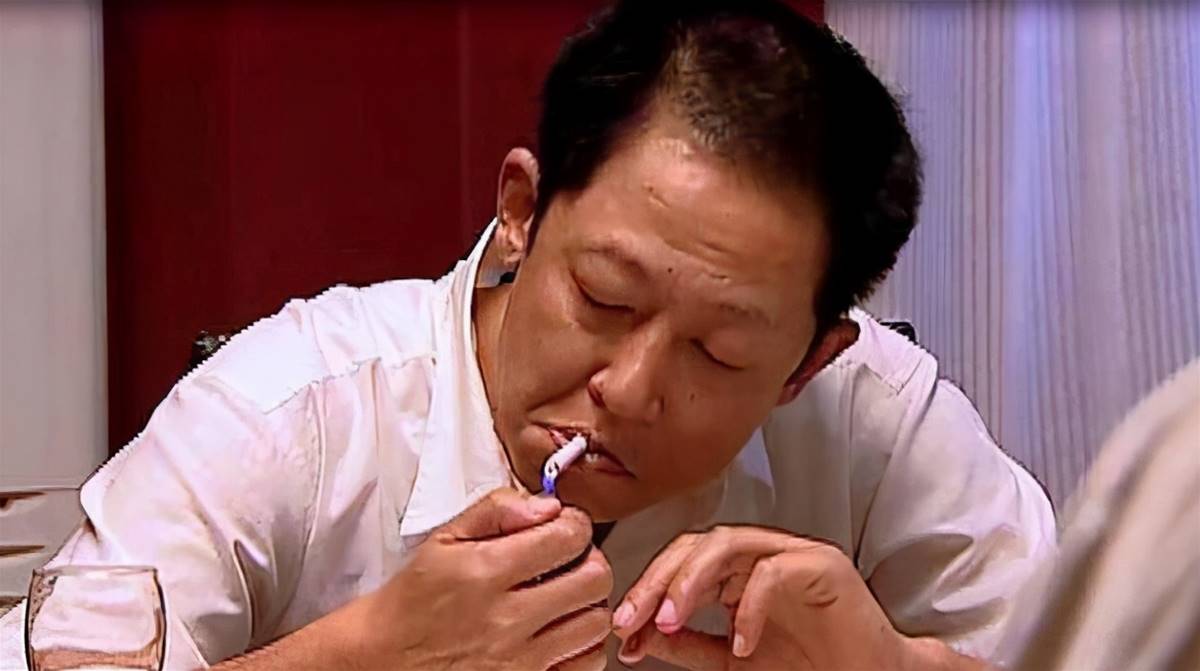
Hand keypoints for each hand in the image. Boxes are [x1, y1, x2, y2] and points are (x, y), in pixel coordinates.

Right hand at [351, 488, 611, 669]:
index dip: (575, 524)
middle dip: (589, 560)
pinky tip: (562, 631)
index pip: (568, 538)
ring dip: (588, 603)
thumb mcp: (443, 540)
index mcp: (484, 572)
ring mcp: (519, 661)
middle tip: (569, 561)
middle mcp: (505, 620)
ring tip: (564, 596)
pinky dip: (583, 645)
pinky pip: (586, 665)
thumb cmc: (414, 601)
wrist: (383, 659)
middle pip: (595, 579)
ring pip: (596, 622)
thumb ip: (496, 511)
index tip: (565, 527)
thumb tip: (548, 505)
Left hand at [611, 526, 931, 669]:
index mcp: (737, 574)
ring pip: (729, 543)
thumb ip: (690, 645)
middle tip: (634, 618)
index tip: (623, 628)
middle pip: (697, 545)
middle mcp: (761, 556)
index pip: (680, 563)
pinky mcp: (823, 565)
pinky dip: (750, 605)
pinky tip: (741, 642)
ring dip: (691, 579)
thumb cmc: (812, 666)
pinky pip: (774, 571)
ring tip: (671, 618)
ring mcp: (792, 555)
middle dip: (659, 580)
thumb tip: (641, 635)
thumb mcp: (734, 661)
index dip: (647, 590)